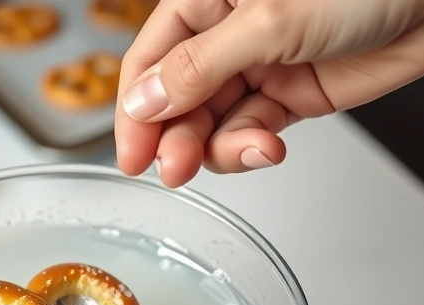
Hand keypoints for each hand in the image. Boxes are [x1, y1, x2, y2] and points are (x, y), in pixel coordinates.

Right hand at [114, 0, 423, 186]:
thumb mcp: (269, 21)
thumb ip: (201, 66)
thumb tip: (145, 100)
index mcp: (208, 0)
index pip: (150, 60)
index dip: (136, 109)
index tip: (131, 153)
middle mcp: (226, 34)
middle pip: (177, 99)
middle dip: (176, 136)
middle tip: (175, 168)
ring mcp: (259, 67)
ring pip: (214, 123)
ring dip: (219, 147)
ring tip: (246, 152)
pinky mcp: (291, 96)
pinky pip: (252, 131)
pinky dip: (253, 146)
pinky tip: (267, 147)